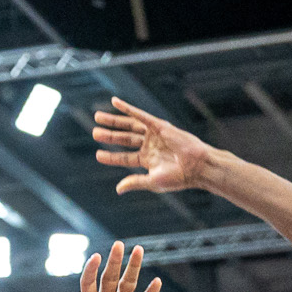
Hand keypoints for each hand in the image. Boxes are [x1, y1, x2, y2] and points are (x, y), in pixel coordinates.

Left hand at [76, 242, 160, 291]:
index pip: (89, 282)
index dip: (91, 269)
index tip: (96, 257)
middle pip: (110, 276)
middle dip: (115, 261)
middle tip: (119, 245)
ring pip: (129, 282)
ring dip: (133, 267)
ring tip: (139, 250)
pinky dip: (151, 291)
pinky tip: (156, 281)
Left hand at [93, 97, 214, 193]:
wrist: (197, 166)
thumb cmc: (178, 177)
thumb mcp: (152, 181)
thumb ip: (135, 182)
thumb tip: (118, 189)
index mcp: (148, 161)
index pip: (125, 158)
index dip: (111, 157)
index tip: (98, 155)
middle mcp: (149, 146)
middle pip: (124, 139)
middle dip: (109, 135)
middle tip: (94, 133)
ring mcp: (154, 135)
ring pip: (129, 126)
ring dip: (114, 121)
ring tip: (98, 117)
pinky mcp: (159, 126)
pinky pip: (140, 115)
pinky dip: (127, 108)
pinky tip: (114, 102)